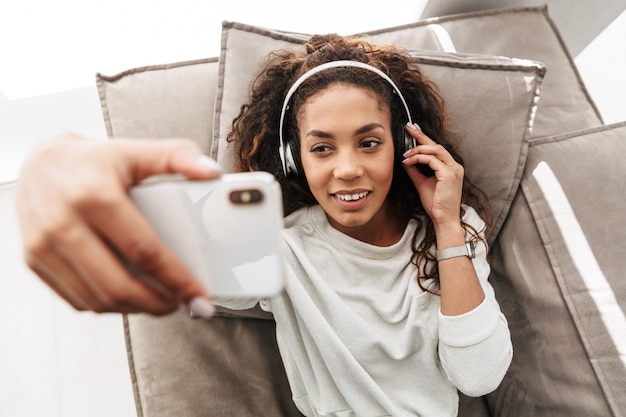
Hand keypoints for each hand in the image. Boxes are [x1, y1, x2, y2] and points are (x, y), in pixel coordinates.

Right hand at [16, 133, 221, 315]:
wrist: (40, 163)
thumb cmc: (92, 160)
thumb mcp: (137, 151)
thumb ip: (178, 157)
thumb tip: (211, 172)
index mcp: (95, 196)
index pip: (145, 251)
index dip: (177, 280)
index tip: (200, 297)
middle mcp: (64, 223)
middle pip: (119, 285)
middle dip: (159, 303)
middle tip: (184, 304)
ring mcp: (44, 246)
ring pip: (98, 299)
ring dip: (136, 308)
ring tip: (163, 301)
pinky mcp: (34, 261)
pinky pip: (77, 299)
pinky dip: (109, 305)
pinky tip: (132, 296)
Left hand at [401, 123, 463, 228]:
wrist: (444, 219)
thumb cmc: (436, 204)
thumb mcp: (422, 183)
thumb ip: (415, 171)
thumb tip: (405, 161)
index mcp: (450, 167)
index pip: (436, 149)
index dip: (424, 138)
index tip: (413, 130)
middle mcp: (454, 166)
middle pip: (436, 145)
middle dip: (421, 136)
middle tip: (408, 129)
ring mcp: (453, 170)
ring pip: (435, 150)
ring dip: (418, 149)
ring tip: (405, 153)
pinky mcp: (449, 175)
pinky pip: (432, 160)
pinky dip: (418, 159)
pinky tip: (408, 161)